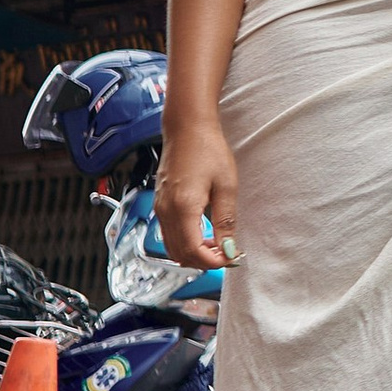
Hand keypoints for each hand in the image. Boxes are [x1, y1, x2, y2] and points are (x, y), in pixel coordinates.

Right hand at [158, 112, 237, 270]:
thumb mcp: (226, 186)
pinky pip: (168, 233)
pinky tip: (203, 233)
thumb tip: (229, 249)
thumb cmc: (207, 150)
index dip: (212, 262)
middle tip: (227, 254)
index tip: (231, 259)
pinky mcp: (160, 203)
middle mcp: (166, 211)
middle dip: (204, 261)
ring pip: (172, 247)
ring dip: (194, 253)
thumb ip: (226, 221)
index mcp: (183, 208)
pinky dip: (185, 241)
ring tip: (217, 245)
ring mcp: (160, 207)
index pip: (193, 251)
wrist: (187, 128)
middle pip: (180, 254)